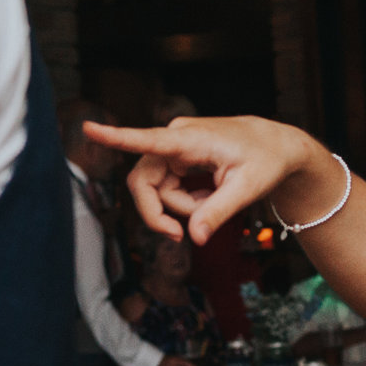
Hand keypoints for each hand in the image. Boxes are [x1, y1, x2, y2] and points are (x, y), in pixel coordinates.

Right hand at [84, 116, 323, 246]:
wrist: (276, 146)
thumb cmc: (265, 160)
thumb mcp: (248, 189)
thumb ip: (218, 212)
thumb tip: (195, 237)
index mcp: (189, 139)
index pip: (146, 139)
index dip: (116, 138)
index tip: (89, 128)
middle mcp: (174, 139)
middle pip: (143, 182)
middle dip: (160, 211)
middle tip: (181, 235)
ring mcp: (173, 147)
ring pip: (155, 189)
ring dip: (178, 207)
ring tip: (212, 204)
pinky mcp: (176, 157)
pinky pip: (166, 187)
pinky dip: (184, 200)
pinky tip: (209, 195)